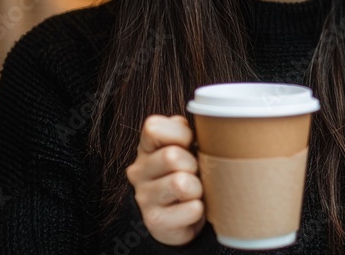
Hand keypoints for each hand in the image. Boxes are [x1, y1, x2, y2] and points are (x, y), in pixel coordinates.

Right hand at [126, 115, 205, 245]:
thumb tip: (205, 122)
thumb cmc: (187, 173)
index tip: (189, 145)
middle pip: (171, 156)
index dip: (180, 134)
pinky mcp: (156, 222)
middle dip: (193, 164)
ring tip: (194, 192)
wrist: (180, 218)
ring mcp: (144, 197)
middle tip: (194, 173)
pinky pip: (192, 209)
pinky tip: (191, 209)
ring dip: (197, 188)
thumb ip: (186, 132)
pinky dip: (199, 209)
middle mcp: (139, 171)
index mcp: (146, 148)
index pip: (153, 128)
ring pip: (181, 183)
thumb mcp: (186, 148)